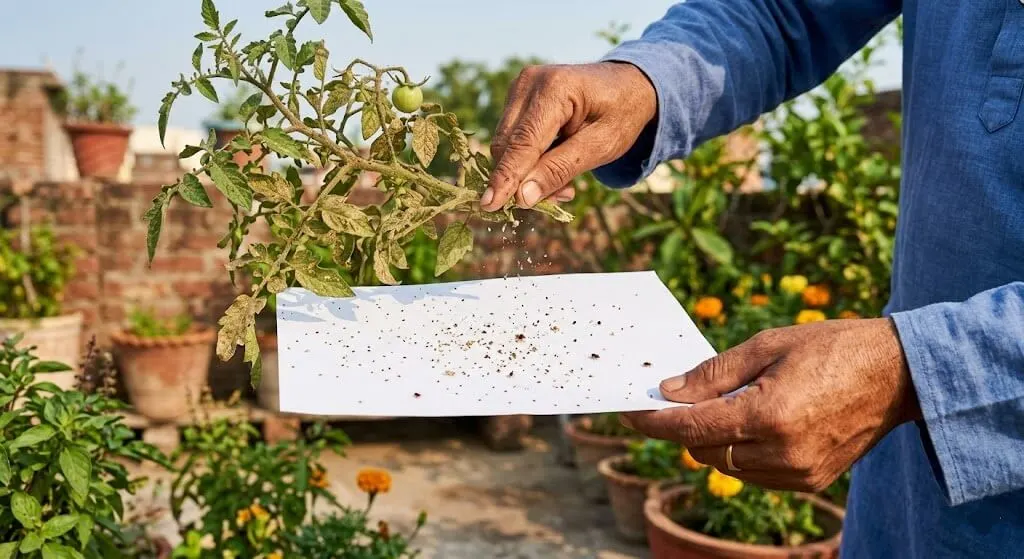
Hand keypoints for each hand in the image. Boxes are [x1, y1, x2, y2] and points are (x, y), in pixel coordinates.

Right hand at [480, 62, 656, 210]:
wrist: (627, 85)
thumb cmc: (621, 114)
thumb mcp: (601, 147)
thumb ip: (560, 169)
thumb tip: (522, 198)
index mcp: (555, 88)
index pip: (522, 142)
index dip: (506, 176)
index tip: (490, 205)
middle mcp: (530, 82)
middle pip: (506, 144)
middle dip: (521, 179)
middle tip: (560, 197)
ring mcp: (520, 87)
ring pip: (505, 144)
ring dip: (526, 172)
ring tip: (566, 183)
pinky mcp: (517, 97)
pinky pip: (511, 138)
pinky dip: (527, 160)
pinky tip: (555, 165)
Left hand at [622, 318, 921, 491]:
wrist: (899, 373)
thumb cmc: (832, 347)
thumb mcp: (766, 345)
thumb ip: (713, 374)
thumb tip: (668, 393)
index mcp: (770, 416)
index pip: (691, 428)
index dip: (654, 421)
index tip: (629, 411)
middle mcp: (782, 453)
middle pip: (703, 450)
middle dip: (686, 425)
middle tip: (683, 396)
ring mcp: (798, 473)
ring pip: (726, 466)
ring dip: (714, 439)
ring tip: (731, 403)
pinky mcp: (810, 481)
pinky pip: (754, 473)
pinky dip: (741, 452)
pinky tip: (755, 422)